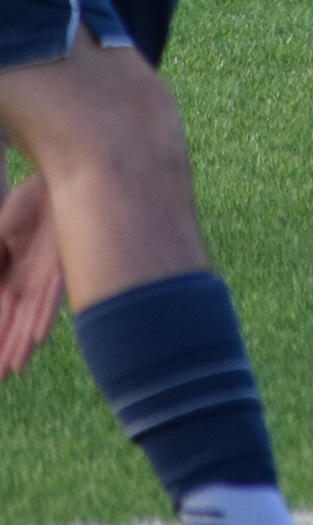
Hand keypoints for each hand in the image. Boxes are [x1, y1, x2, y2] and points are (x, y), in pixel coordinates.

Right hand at [0, 175, 63, 378]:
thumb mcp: (0, 228)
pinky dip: (45, 315)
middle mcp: (31, 280)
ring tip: (16, 367)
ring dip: (25, 342)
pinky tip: (39, 336)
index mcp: (13, 275)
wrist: (56, 178)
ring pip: (34, 316)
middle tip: (0, 379)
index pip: (1, 315)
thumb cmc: (26, 201)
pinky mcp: (62, 263)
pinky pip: (53, 294)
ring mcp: (47, 273)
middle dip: (8, 349)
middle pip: (17, 323)